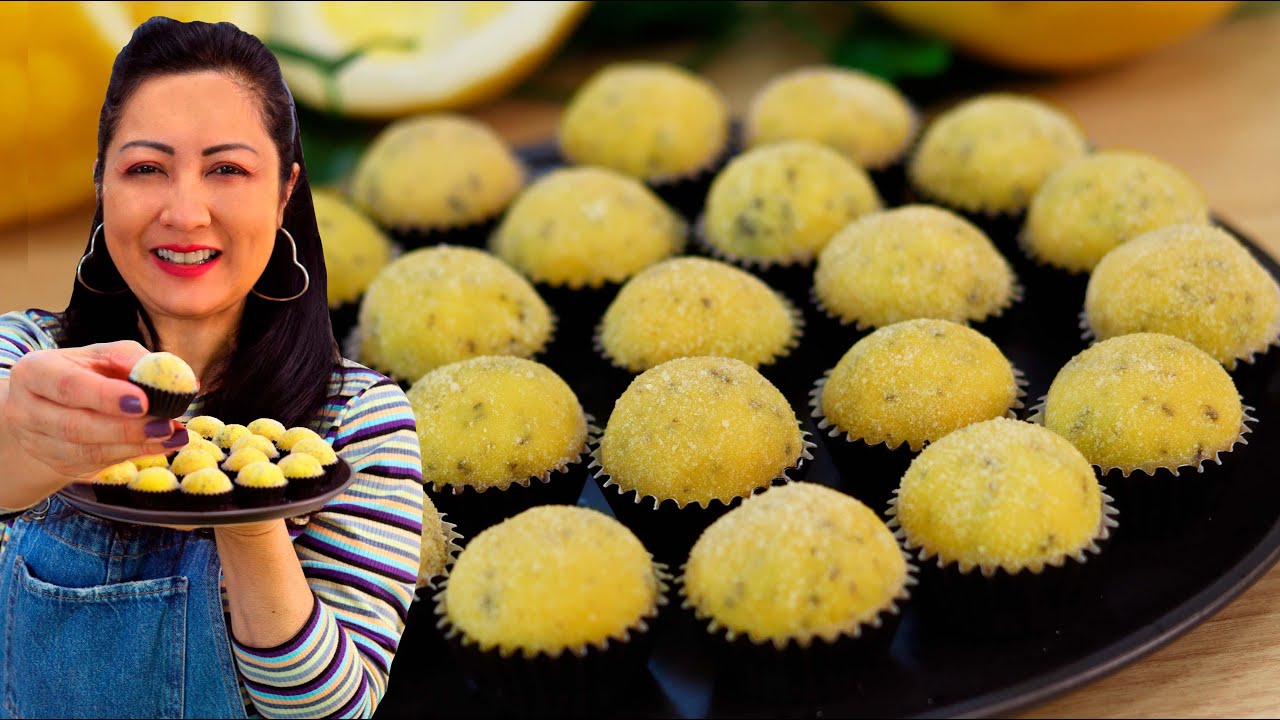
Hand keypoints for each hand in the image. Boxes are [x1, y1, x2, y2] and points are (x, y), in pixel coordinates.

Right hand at [4, 341, 189, 482]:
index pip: (68, 386)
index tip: (144, 402)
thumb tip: (179, 383)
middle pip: (76, 426)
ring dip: (135, 446)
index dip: (106, 396)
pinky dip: (132, 455)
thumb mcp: (107, 356)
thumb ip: (137, 363)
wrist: (55, 400)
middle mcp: (27, 409)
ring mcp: (38, 442)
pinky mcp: (57, 464)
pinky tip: (160, 445)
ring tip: (173, 436)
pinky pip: (96, 465)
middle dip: (127, 428)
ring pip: (87, 452)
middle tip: (167, 425)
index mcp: (35, 372)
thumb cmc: (87, 371)